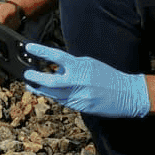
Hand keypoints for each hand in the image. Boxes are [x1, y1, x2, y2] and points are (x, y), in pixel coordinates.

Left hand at [23, 46, 150, 117]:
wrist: (128, 94)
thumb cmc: (108, 76)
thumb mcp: (89, 64)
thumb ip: (72, 66)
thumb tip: (55, 69)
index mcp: (81, 67)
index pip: (57, 56)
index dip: (41, 51)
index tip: (29, 46)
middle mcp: (78, 82)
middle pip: (50, 81)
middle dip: (36, 78)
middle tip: (26, 74)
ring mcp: (79, 96)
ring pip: (53, 94)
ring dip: (40, 89)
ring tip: (30, 85)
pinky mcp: (81, 107)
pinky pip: (62, 101)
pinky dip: (53, 96)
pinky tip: (46, 93)